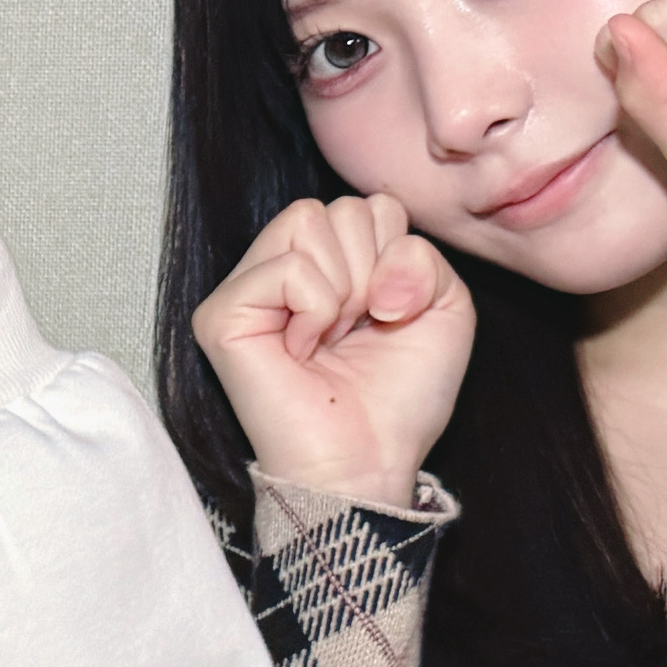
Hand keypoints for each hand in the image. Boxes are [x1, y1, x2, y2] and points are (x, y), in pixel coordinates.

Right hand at [194, 193, 473, 510]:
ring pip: (307, 219)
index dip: (398, 258)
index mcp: (330, 263)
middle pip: (339, 206)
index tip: (388, 317)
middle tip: (356, 332)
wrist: (369, 461)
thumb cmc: (400, 398)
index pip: (370, 205)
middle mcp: (281, 267)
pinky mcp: (221, 315)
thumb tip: (379, 262)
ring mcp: (246, 289)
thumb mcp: (445, 308)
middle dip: (372, 269)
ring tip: (331, 339)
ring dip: (344, 288)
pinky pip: (287, 267)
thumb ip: (424, 254)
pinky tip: (303, 350)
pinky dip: (315, 309)